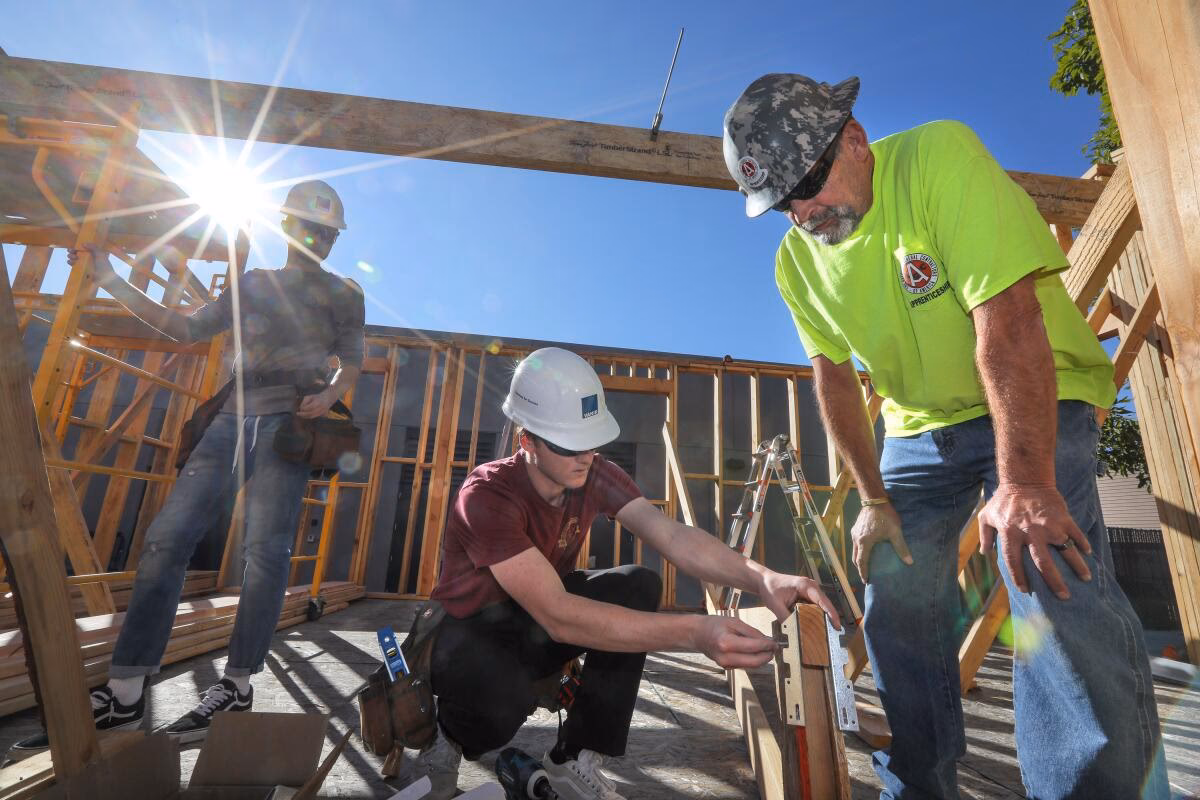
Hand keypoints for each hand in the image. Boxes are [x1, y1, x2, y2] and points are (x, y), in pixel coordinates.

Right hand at [67, 246, 115, 283]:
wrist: (105, 280)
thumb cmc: (105, 267)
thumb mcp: (101, 255)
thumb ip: (94, 248)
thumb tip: (83, 243)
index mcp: (94, 253)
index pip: (84, 248)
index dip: (78, 246)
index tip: (74, 246)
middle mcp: (89, 258)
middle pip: (78, 252)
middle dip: (72, 251)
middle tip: (71, 252)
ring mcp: (85, 264)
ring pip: (75, 259)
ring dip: (71, 257)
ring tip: (72, 257)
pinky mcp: (82, 270)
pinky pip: (74, 265)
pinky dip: (71, 263)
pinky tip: (70, 262)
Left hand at [296, 387, 337, 418]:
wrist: (328, 398)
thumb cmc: (317, 397)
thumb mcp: (310, 396)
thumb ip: (304, 402)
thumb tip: (300, 408)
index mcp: (317, 402)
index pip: (308, 408)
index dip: (303, 408)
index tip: (299, 408)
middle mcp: (321, 408)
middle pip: (310, 413)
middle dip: (303, 414)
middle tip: (297, 413)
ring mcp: (323, 412)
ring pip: (312, 416)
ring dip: (305, 416)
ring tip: (300, 415)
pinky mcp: (323, 414)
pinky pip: (314, 417)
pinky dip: (309, 417)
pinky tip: (305, 415)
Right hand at [692, 616, 777, 668]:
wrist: (697, 634)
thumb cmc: (714, 624)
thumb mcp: (734, 622)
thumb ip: (751, 632)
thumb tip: (768, 641)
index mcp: (726, 643)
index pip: (754, 647)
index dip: (768, 646)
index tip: (776, 643)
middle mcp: (726, 657)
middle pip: (755, 662)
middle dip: (767, 655)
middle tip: (774, 648)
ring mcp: (725, 665)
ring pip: (751, 665)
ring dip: (762, 658)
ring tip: (767, 649)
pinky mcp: (727, 668)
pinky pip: (745, 665)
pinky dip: (753, 659)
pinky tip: (756, 651)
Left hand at [758, 569, 840, 629]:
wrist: (764, 580)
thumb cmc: (769, 588)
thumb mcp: (775, 604)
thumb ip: (784, 617)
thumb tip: (793, 631)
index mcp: (805, 585)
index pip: (821, 600)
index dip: (830, 613)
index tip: (836, 624)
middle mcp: (811, 587)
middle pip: (825, 604)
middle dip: (831, 618)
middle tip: (835, 633)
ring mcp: (810, 591)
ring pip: (821, 607)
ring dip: (824, 618)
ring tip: (829, 633)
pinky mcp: (808, 596)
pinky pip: (815, 608)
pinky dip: (817, 617)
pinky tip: (817, 627)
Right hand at [851, 502, 912, 582]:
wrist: (874, 499)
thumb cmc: (885, 516)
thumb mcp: (895, 532)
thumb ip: (901, 547)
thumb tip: (910, 562)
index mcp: (864, 542)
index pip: (861, 562)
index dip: (863, 572)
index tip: (866, 581)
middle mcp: (856, 539)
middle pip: (855, 557)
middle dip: (859, 568)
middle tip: (866, 575)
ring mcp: (854, 533)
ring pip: (854, 550)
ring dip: (859, 558)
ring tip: (865, 564)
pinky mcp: (855, 528)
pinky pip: (855, 543)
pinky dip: (859, 550)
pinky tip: (866, 549)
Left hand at [979, 484, 1091, 598]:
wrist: (1025, 479)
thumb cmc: (1003, 500)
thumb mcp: (986, 516)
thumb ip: (984, 535)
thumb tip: (985, 553)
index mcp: (1010, 534)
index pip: (1014, 562)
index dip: (1019, 578)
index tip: (1026, 591)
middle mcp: (1030, 533)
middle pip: (1043, 564)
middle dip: (1054, 582)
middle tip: (1063, 596)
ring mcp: (1049, 526)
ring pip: (1066, 551)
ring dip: (1077, 566)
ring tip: (1085, 579)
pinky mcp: (1063, 518)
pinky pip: (1076, 534)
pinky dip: (1082, 544)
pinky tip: (1087, 553)